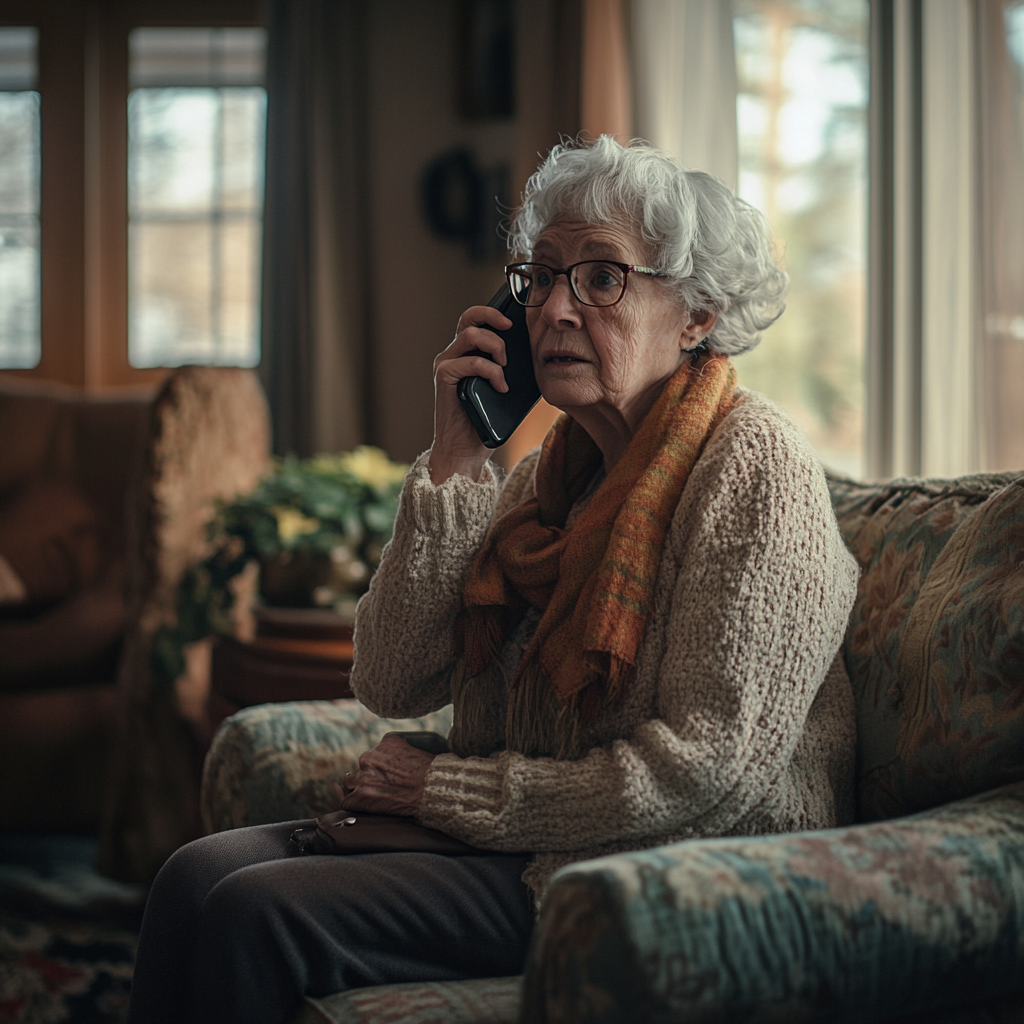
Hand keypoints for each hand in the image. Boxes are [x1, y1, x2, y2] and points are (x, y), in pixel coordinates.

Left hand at [337, 735, 436, 816]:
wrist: (432, 791)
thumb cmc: (431, 774)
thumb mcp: (417, 750)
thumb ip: (400, 751)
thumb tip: (397, 761)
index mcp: (385, 743)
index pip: (373, 754)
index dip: (379, 768)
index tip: (387, 776)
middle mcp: (370, 757)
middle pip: (359, 768)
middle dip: (367, 778)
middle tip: (381, 790)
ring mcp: (363, 777)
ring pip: (349, 783)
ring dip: (358, 791)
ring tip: (371, 800)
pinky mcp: (359, 797)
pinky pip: (347, 803)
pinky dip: (356, 807)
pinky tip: (369, 809)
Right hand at [429, 304, 511, 484]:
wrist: (466, 449)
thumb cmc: (487, 420)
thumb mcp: (505, 387)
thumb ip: (512, 368)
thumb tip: (539, 352)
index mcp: (467, 353)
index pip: (476, 319)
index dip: (494, 312)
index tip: (516, 319)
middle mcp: (453, 354)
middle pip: (469, 317)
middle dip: (494, 317)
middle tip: (511, 328)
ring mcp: (447, 364)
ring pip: (471, 334)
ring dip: (495, 346)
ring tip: (505, 367)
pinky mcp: (444, 377)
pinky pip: (470, 361)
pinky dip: (490, 371)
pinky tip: (500, 386)